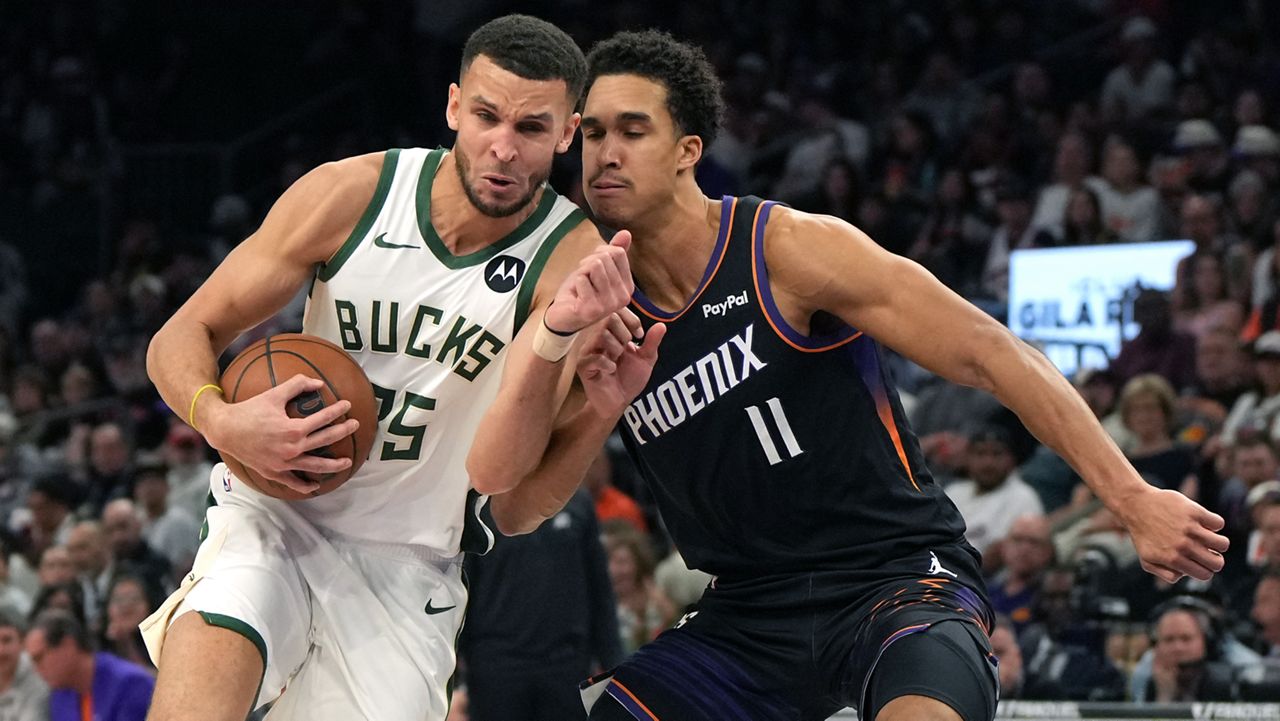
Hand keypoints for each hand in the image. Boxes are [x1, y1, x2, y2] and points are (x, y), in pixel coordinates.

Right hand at [203, 374, 359, 493]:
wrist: (224, 429)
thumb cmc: (249, 410)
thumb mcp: (273, 394)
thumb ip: (297, 385)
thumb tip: (319, 383)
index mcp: (293, 430)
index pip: (323, 419)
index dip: (337, 410)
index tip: (347, 405)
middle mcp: (291, 449)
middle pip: (325, 441)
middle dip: (343, 431)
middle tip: (355, 425)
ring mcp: (283, 463)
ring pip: (315, 467)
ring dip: (333, 465)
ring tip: (347, 462)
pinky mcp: (273, 472)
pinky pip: (293, 482)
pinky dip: (304, 486)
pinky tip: (315, 485)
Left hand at [544, 230, 634, 333]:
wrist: (562, 317)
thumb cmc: (580, 291)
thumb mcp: (597, 268)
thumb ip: (613, 252)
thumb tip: (626, 233)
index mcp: (628, 287)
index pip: (617, 252)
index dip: (599, 254)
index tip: (592, 269)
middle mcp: (623, 297)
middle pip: (605, 258)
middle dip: (588, 263)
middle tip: (583, 280)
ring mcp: (609, 305)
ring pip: (595, 266)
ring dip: (581, 272)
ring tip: (580, 286)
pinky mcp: (593, 309)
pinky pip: (582, 278)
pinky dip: (575, 282)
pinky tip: (575, 295)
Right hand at [578, 310, 665, 416]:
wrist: (618, 402)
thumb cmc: (629, 378)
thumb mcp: (646, 359)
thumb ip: (652, 342)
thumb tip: (662, 324)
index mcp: (611, 332)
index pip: (617, 311)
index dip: (631, 320)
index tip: (639, 335)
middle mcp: (597, 337)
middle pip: (608, 319)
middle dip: (624, 334)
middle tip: (625, 350)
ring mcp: (589, 351)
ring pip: (601, 335)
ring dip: (615, 348)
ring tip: (616, 360)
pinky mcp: (583, 366)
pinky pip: (594, 357)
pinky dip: (607, 363)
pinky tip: (610, 370)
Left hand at [1114, 486, 1228, 582]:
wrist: (1135, 505)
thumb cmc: (1142, 534)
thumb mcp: (1147, 560)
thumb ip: (1165, 574)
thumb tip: (1185, 575)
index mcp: (1173, 559)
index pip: (1205, 575)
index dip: (1206, 570)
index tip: (1200, 561)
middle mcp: (1183, 545)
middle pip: (1217, 563)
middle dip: (1215, 559)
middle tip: (1207, 551)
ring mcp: (1189, 528)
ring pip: (1223, 544)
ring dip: (1218, 542)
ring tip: (1207, 537)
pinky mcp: (1194, 511)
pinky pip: (1218, 523)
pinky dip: (1214, 524)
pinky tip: (1202, 522)